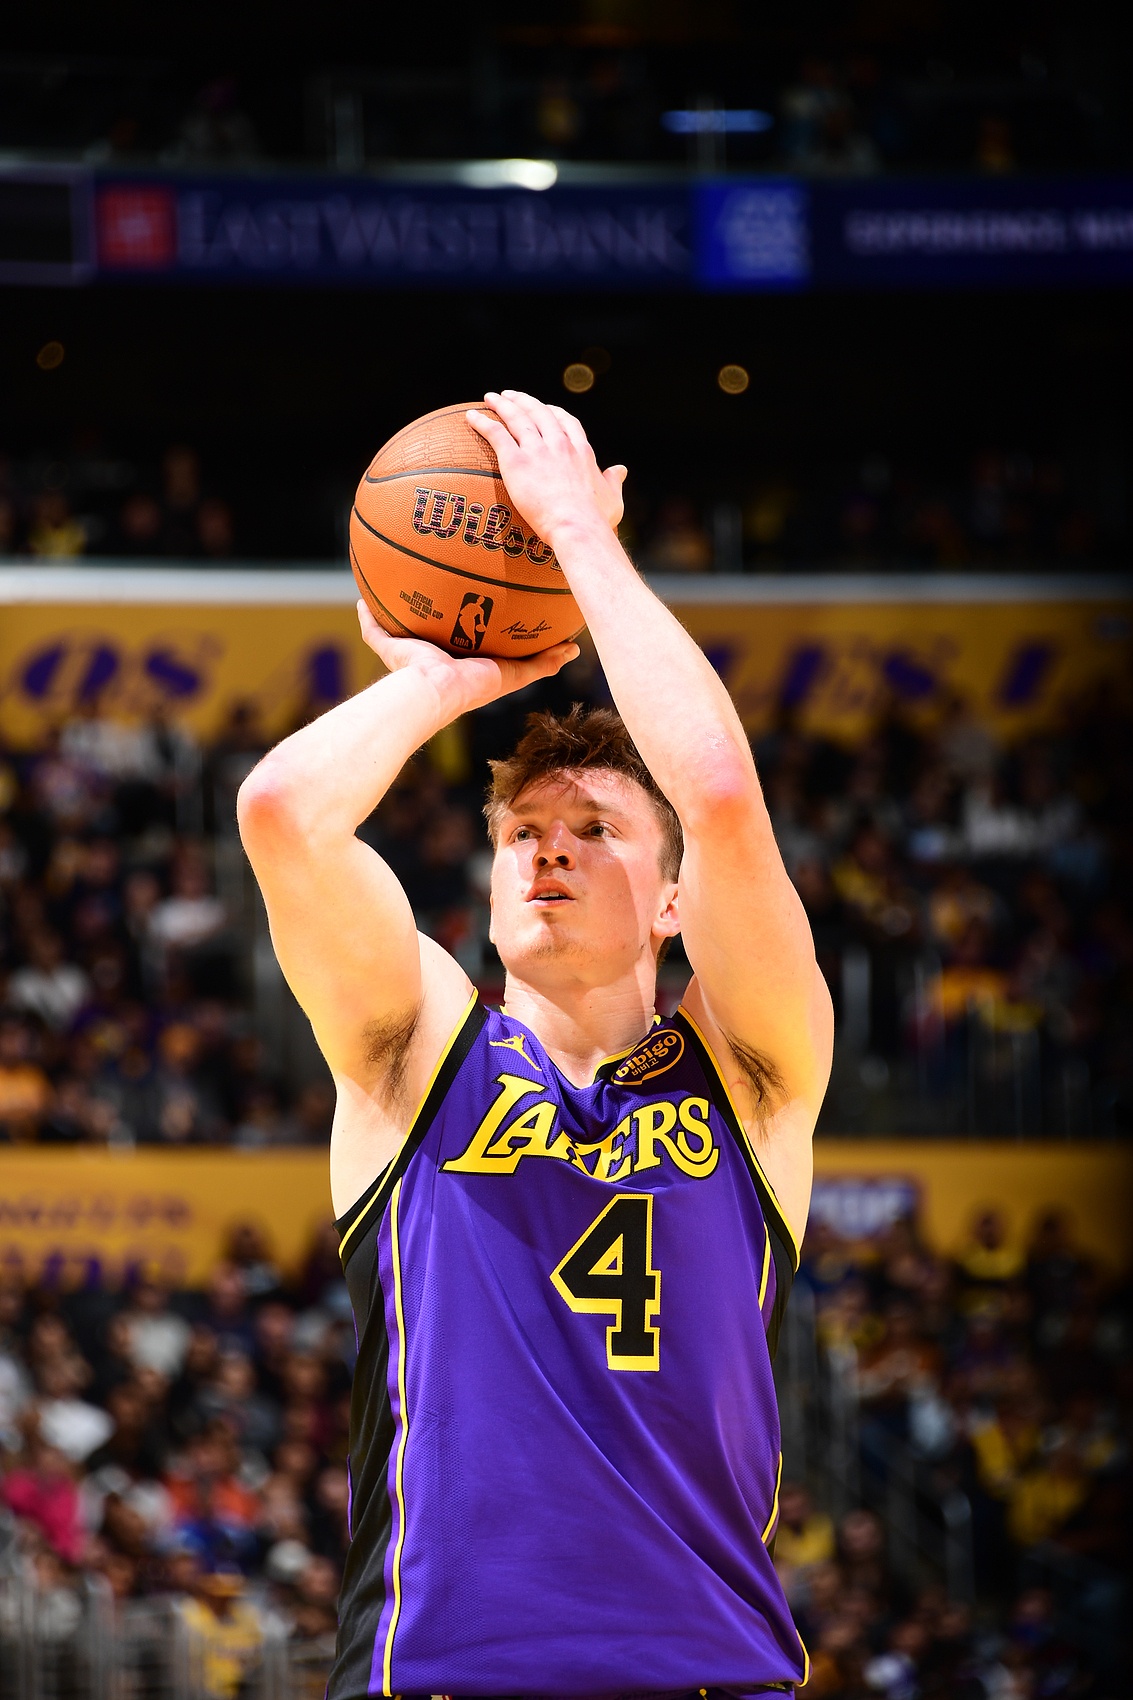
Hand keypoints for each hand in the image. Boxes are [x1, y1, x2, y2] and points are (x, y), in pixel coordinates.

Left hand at [356, 600, 578, 716]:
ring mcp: (501, 674)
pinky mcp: (511, 678)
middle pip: (510, 650)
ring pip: (532, 659)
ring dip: (549, 647)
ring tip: (566, 631)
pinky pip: (540, 667)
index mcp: (461, 659)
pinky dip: (557, 656)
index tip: (500, 616)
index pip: (479, 643)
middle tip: (539, 618)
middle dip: (524, 638)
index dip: (491, 631)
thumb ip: (375, 624)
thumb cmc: (409, 672)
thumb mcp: (389, 641)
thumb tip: (361, 602)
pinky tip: (572, 645)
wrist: (428, 691)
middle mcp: (484, 667)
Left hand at [468, 390, 626, 544]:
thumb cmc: (595, 520)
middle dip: (525, 401)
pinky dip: (483, 422)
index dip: (553, 412)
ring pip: (517, 417)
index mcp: (581, 451)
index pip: (566, 422)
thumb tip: (621, 469)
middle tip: (512, 395)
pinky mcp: (517, 461)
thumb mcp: (612, 498)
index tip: (544, 408)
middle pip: (539, 413)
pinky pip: (496, 434)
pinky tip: (471, 416)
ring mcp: (538, 450)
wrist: (577, 526)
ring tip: (491, 398)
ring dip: (503, 404)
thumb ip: (614, 481)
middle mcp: (559, 444)